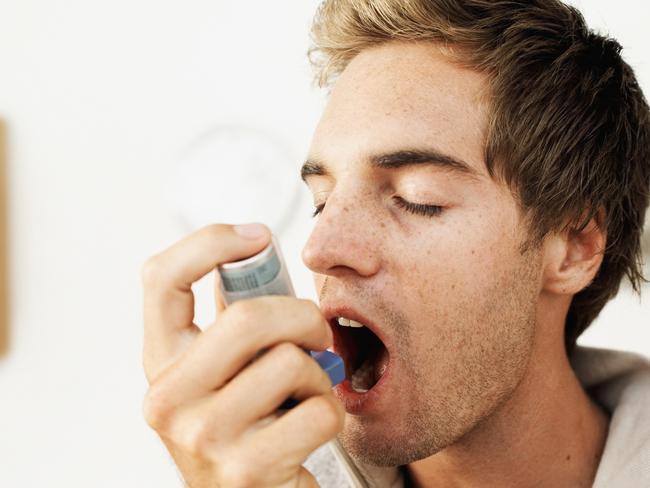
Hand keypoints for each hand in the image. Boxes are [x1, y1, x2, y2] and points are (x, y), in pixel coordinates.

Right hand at [141, 224, 343, 487]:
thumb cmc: (247, 419)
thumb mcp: (226, 367)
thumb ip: (232, 318)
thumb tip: (257, 250)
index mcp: (161, 361)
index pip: (161, 279)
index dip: (211, 242)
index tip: (258, 236)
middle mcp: (167, 398)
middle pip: (247, 317)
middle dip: (302, 315)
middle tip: (317, 330)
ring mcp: (202, 438)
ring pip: (289, 362)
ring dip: (317, 372)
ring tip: (306, 390)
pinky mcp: (246, 471)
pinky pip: (318, 410)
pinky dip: (330, 411)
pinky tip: (310, 426)